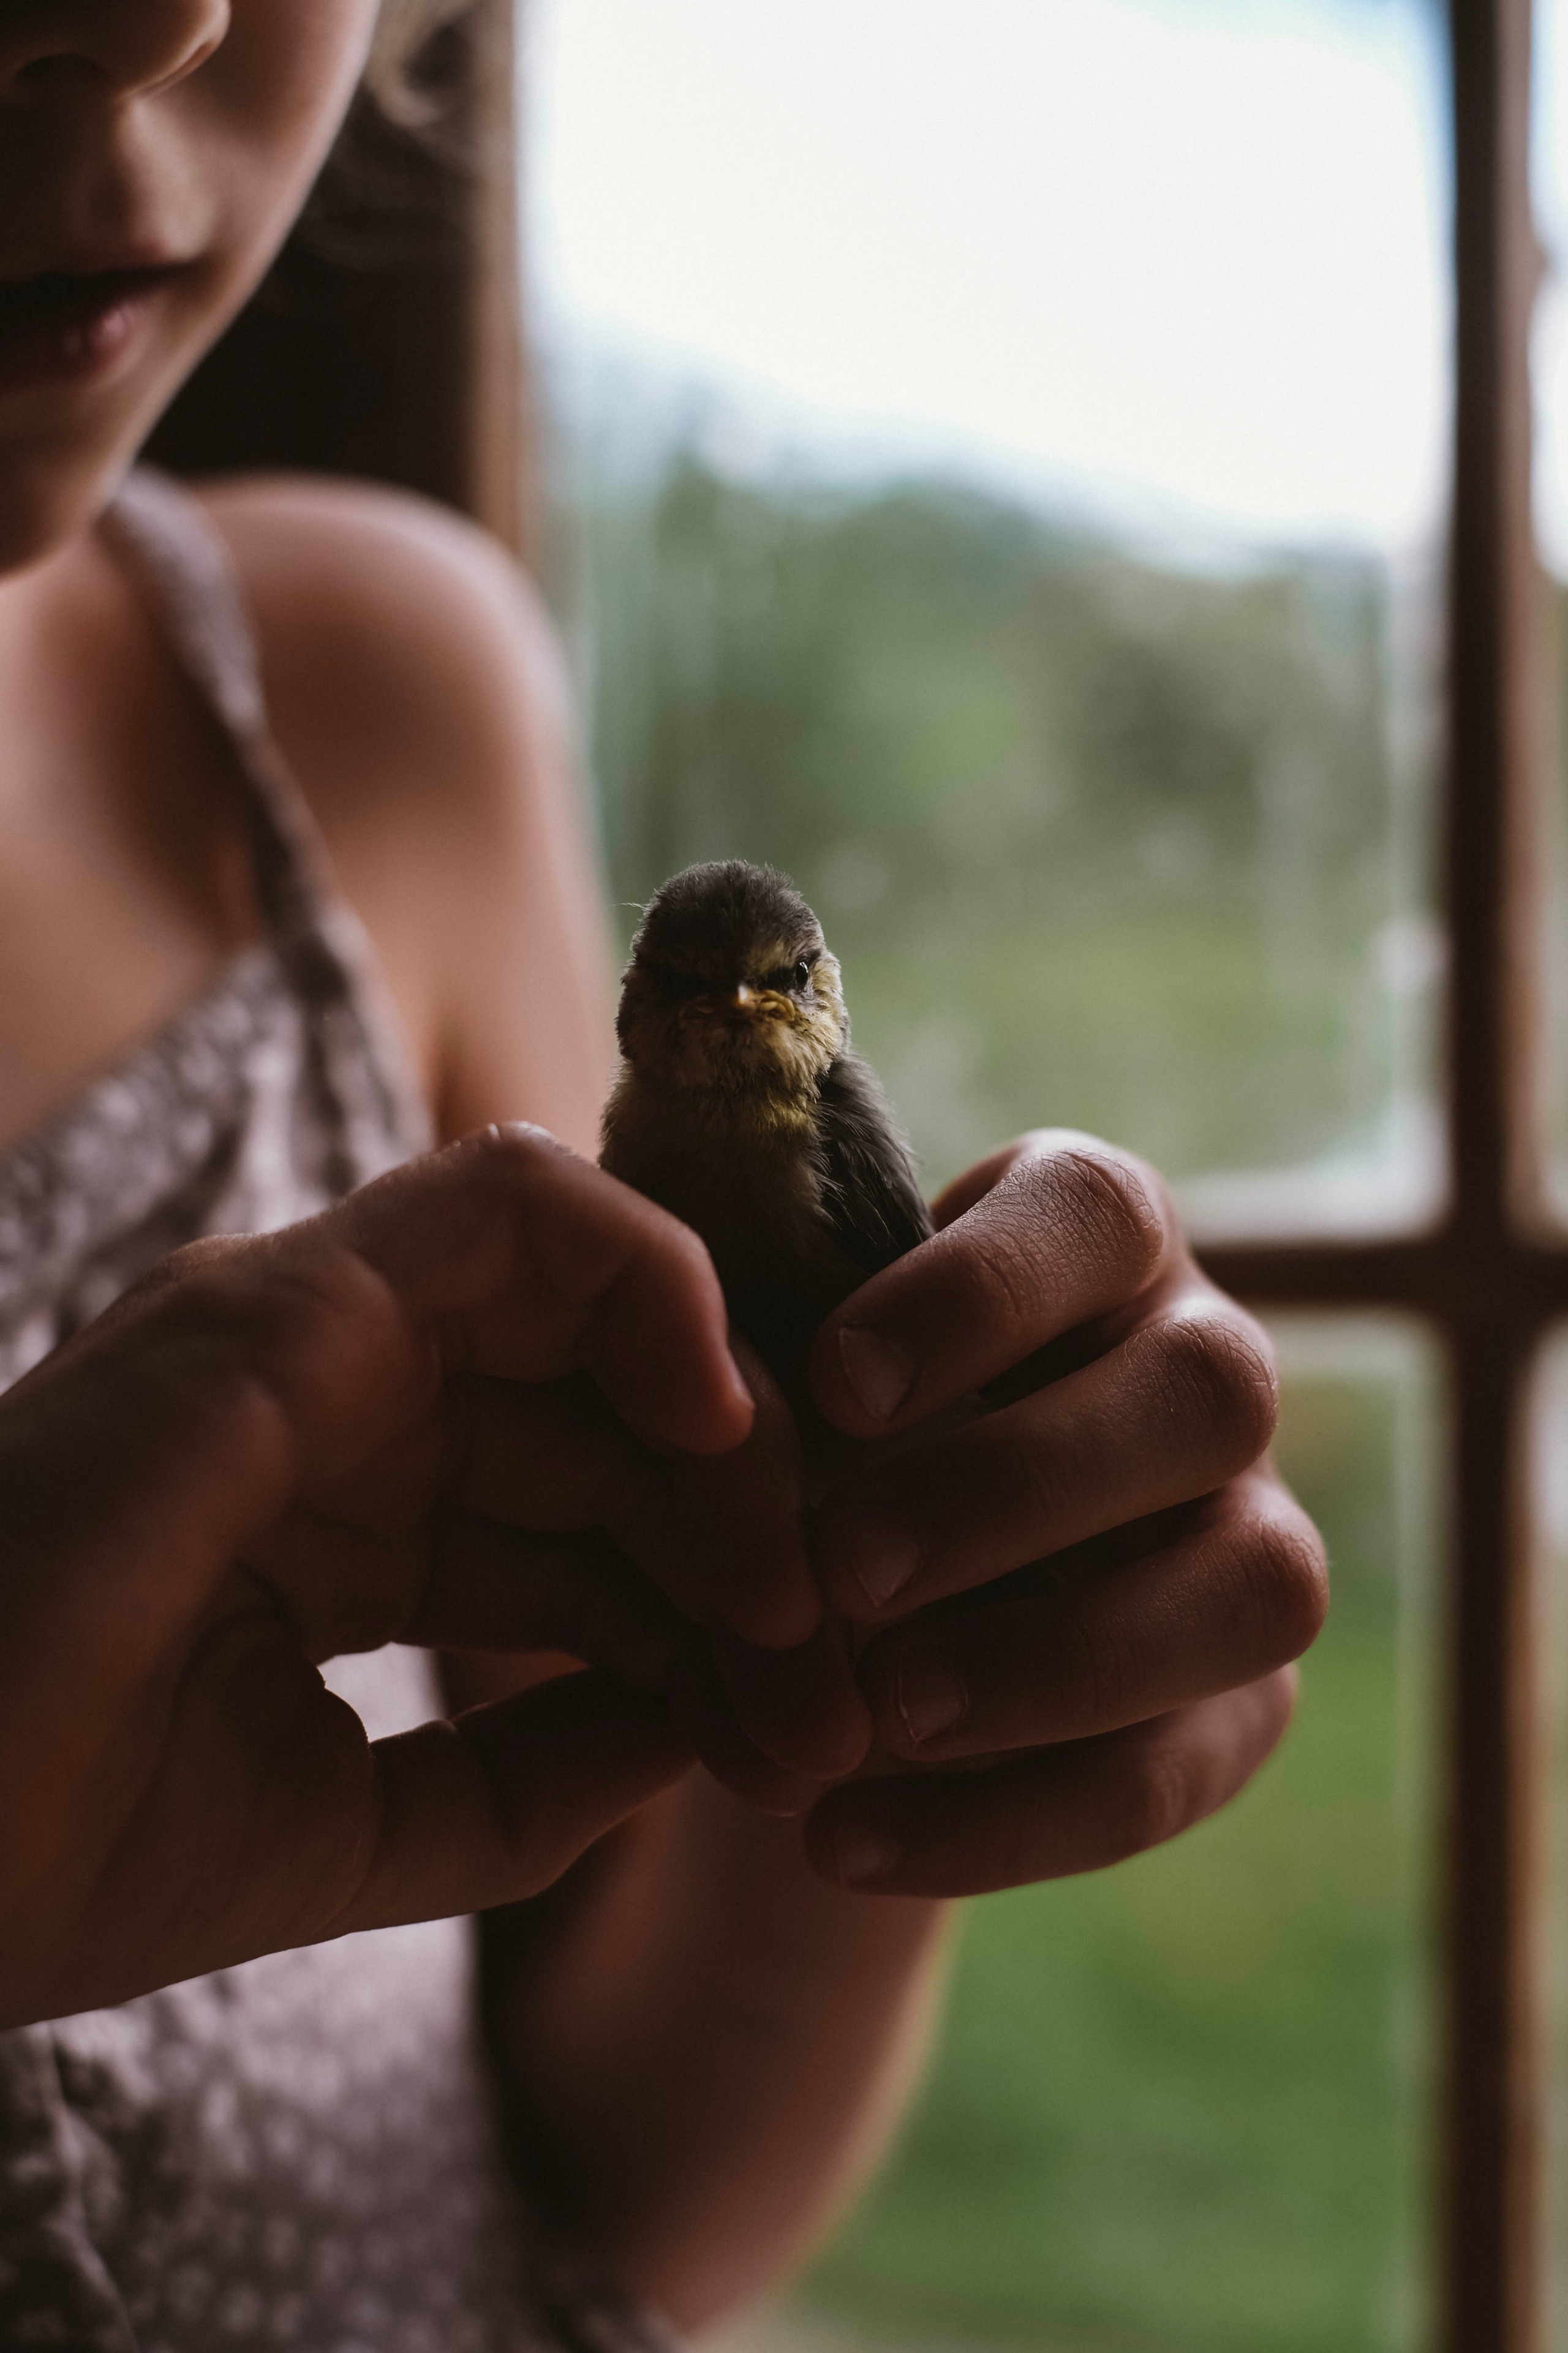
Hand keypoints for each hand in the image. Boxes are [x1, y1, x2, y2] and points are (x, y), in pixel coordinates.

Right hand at [0, 1126, 824, 2026]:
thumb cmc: (65, 1849)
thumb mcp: (355, 1833)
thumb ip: (517, 1778)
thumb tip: (686, 1730)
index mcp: (335, 1516)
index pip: (577, 1527)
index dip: (704, 1619)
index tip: (798, 1729)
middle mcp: (329, 1407)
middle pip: (606, 1423)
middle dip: (741, 1544)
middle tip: (834, 1683)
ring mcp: (303, 1340)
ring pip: (590, 1303)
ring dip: (718, 1433)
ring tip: (794, 1591)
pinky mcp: (280, 1303)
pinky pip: (514, 1206)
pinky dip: (648, 1280)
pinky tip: (724, 1418)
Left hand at [795, 1131, 1325, 1894]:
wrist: (843, 1578)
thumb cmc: (797, 1413)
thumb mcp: (770, 1346)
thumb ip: (754, 1329)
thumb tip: (696, 1357)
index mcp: (1100, 1239)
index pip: (1094, 1213)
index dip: (978, 1294)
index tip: (832, 1387)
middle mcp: (1209, 1367)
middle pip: (1206, 1396)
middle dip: (1022, 1487)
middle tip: (846, 1569)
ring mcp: (1253, 1534)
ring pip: (1259, 1585)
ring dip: (1062, 1659)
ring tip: (880, 1715)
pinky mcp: (1240, 1701)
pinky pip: (1178, 1769)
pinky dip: (1013, 1822)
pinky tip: (846, 1842)